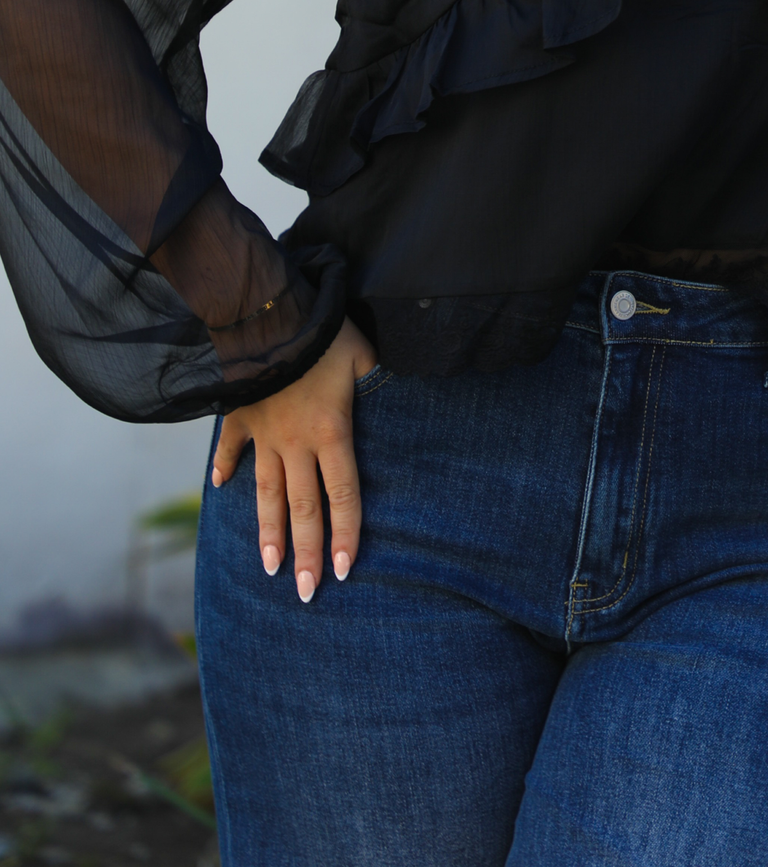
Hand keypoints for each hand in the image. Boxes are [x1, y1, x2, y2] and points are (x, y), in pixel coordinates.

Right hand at [210, 316, 376, 602]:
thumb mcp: (365, 355)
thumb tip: (404, 392)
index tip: (345, 572)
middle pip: (303, 508)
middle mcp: (295, 443)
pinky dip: (224, 467)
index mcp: (331, 432)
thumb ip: (380, 381)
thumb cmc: (322, 333)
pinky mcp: (239, 414)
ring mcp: (263, 432)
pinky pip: (230, 447)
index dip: (346, 535)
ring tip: (269, 567)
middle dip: (305, 554)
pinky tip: (221, 489)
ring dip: (268, 532)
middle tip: (306, 593)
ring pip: (267, 492)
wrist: (265, 314)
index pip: (343, 495)